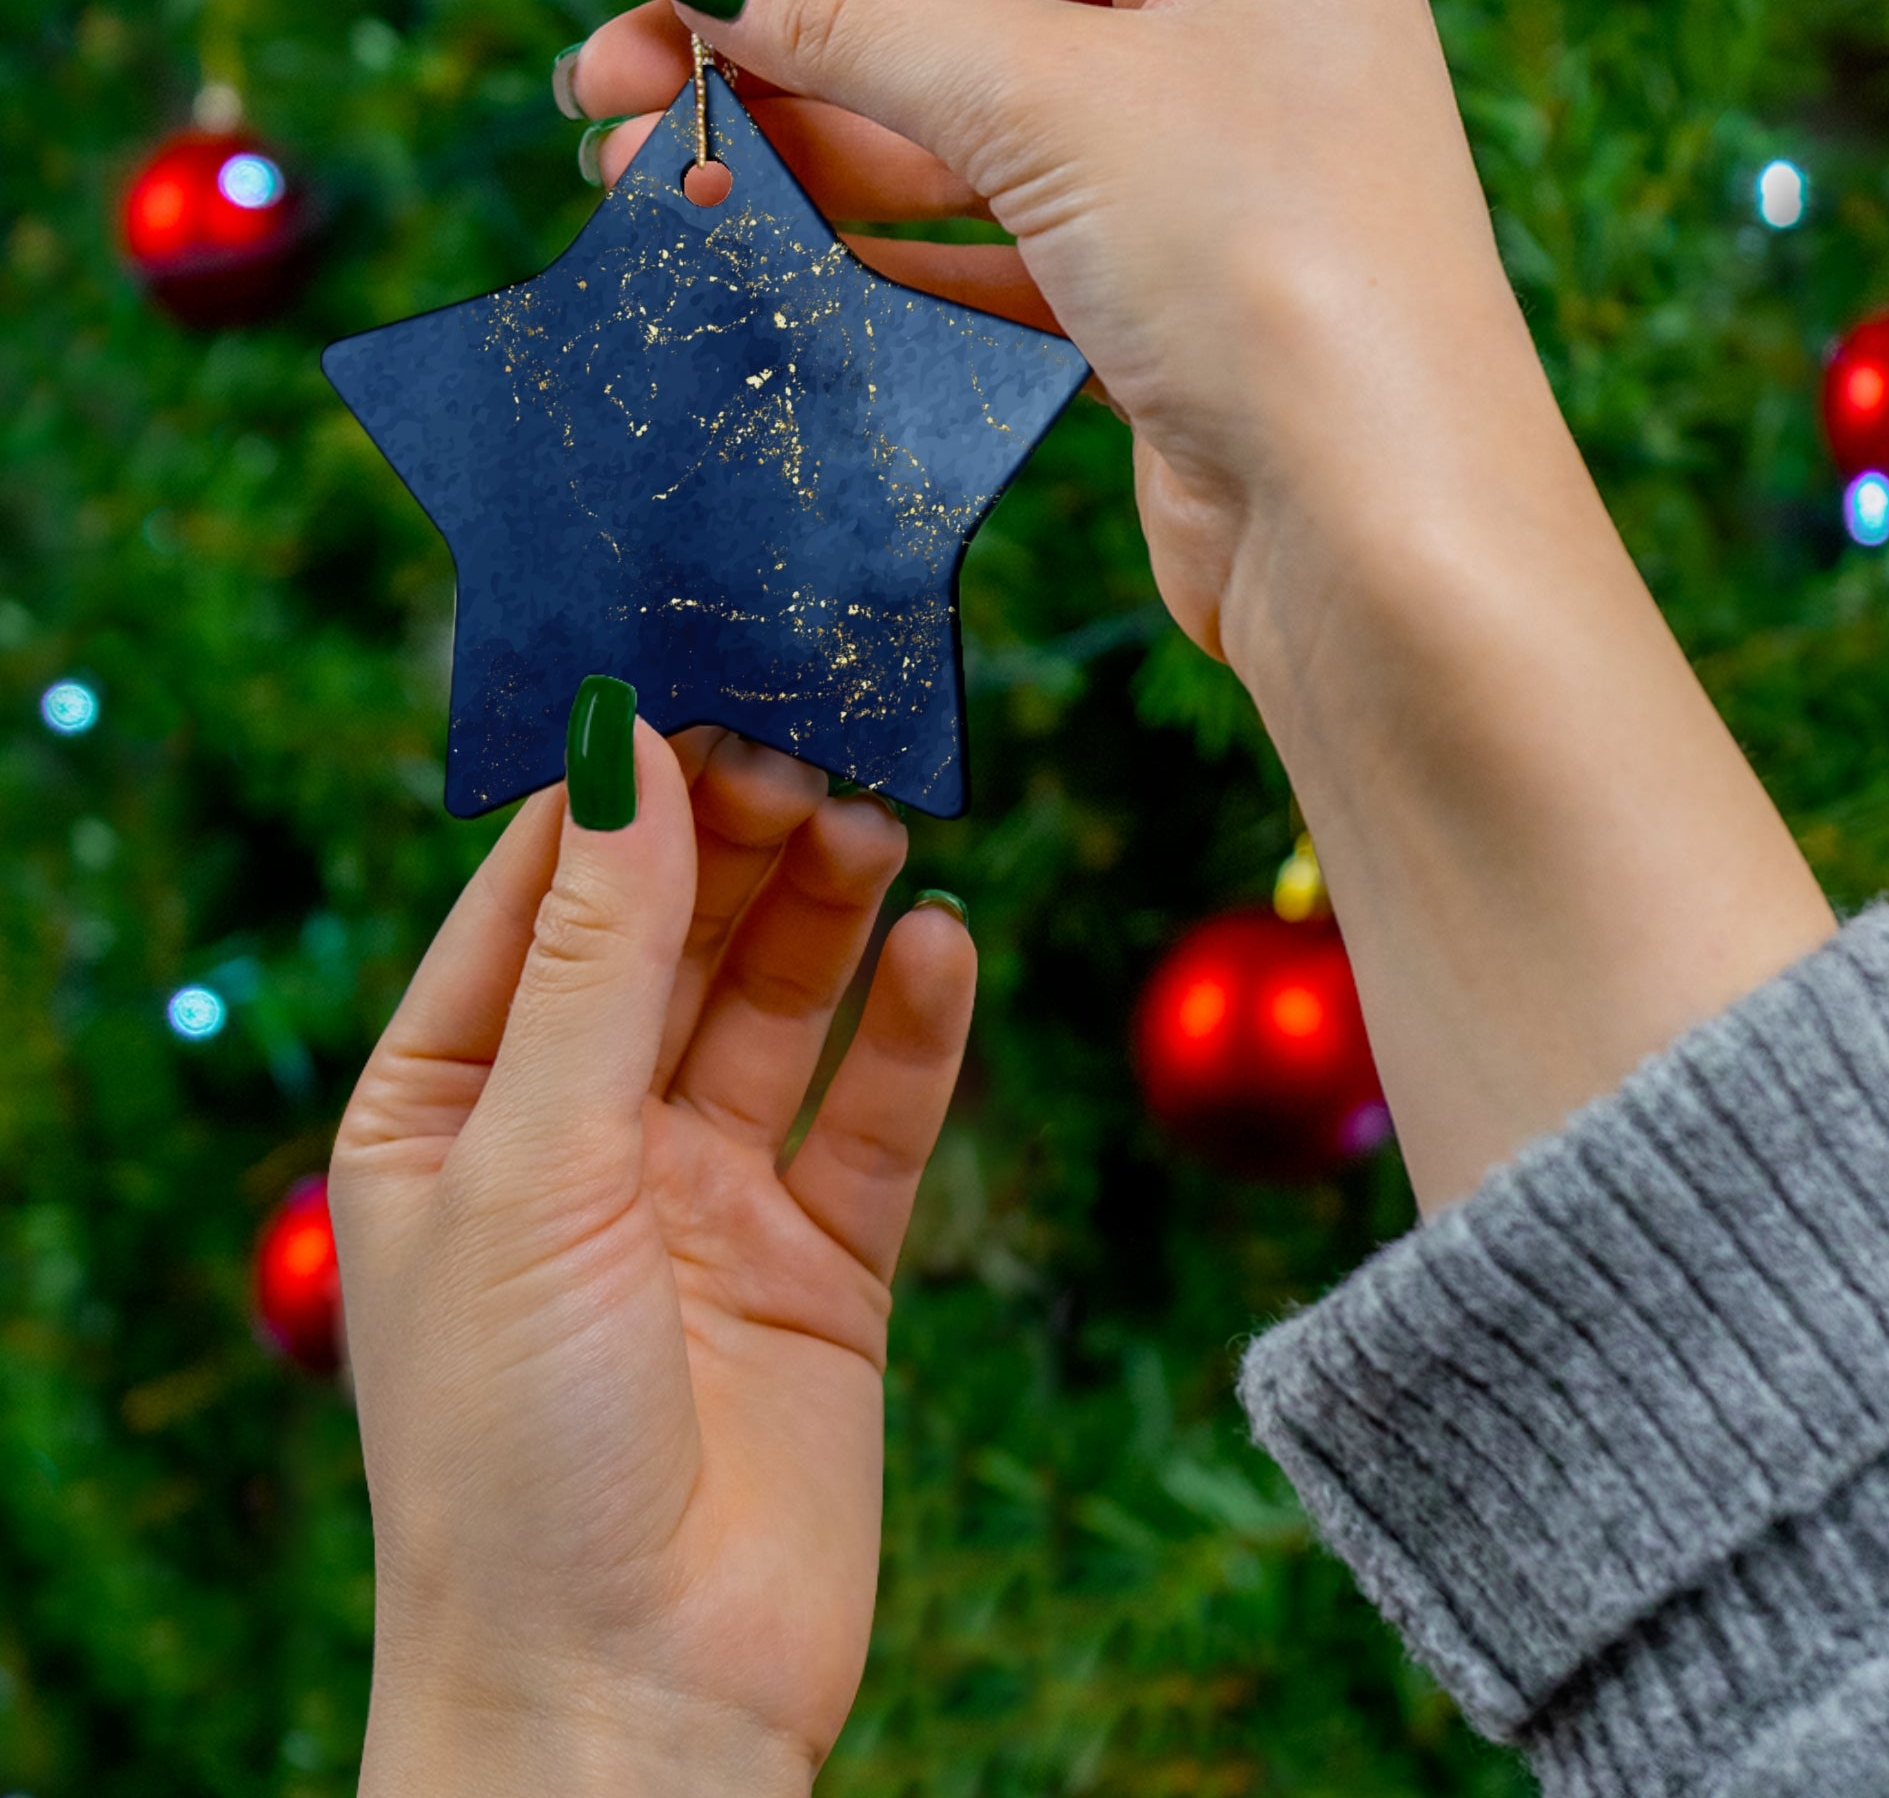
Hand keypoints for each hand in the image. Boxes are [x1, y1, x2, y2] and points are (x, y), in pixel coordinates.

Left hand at [330, 723, 973, 1795]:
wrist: (633, 1701)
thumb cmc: (514, 1449)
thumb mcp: (529, 1168)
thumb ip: (590, 960)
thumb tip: (621, 755)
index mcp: (450, 1111)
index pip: (531, 903)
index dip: (608, 796)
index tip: (686, 686)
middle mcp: (577, 1140)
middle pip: (668, 939)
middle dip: (733, 842)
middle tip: (807, 751)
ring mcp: (705, 1199)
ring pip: (777, 1006)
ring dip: (827, 913)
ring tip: (877, 824)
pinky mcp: (821, 1263)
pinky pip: (874, 1116)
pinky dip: (914, 1030)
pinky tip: (945, 948)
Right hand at [570, 0, 1521, 663]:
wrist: (1379, 539)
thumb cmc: (1272, 271)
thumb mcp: (1053, 103)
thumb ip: (863, 19)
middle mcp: (1233, 36)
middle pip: (955, 14)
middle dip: (778, 50)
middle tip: (605, 89)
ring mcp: (1197, 179)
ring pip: (962, 141)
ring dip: (807, 157)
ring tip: (652, 176)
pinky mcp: (1160, 307)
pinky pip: (991, 252)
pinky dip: (878, 253)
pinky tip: (764, 255)